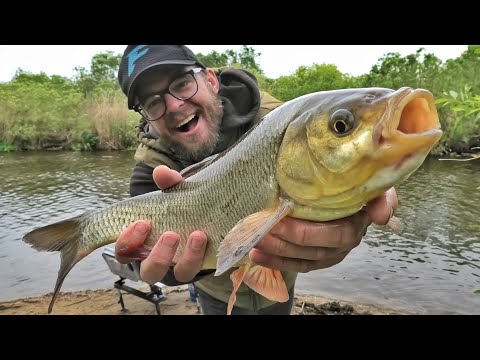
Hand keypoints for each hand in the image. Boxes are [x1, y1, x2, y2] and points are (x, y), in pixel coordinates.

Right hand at [115, 166, 207, 283]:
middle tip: (170, 234)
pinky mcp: (204, 264)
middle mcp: (159, 261)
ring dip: (189, 257)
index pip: (124, 252)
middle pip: (150, 272)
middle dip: (159, 256)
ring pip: (181, 274)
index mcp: (141, 245)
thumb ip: (168, 184)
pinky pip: (205, 267)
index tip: (142, 223)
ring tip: (198, 234)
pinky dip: (209, 254)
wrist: (209, 213)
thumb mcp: (173, 194)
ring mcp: (182, 266)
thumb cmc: (179, 207)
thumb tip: (161, 172)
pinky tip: (213, 238)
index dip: (128, 242)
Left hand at [248, 187, 397, 272]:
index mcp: (357, 224)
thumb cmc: (357, 183)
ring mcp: (331, 253)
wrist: (350, 188)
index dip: (310, 230)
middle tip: (264, 227)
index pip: (338, 234)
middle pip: (315, 248)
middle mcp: (345, 243)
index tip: (284, 215)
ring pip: (303, 258)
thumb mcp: (373, 183)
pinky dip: (276, 261)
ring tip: (254, 243)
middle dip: (287, 240)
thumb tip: (381, 216)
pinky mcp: (318, 258)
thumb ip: (382, 196)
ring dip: (277, 252)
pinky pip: (297, 264)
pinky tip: (257, 256)